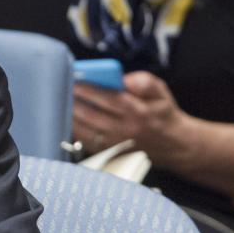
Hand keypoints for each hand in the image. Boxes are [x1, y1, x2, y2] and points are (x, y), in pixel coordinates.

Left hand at [72, 71, 192, 165]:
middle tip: (61, 87)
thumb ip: (144, 82)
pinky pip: (84, 141)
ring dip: (70, 115)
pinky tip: (68, 117)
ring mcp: (115, 144)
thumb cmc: (162, 114)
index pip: (109, 99)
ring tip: (60, 100)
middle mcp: (125, 130)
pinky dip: (73, 129)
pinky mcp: (109, 153)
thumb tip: (124, 79)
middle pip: (92, 115)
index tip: (75, 79)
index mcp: (139, 113)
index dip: (89, 89)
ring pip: (85, 130)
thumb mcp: (161, 92)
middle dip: (74, 100)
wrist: (173, 145)